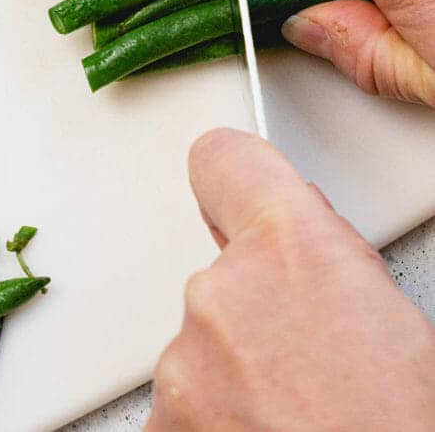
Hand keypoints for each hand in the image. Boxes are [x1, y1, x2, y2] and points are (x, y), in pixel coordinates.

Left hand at [147, 128, 434, 430]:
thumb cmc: (405, 422)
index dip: (232, 179)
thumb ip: (325, 258)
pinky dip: (214, 420)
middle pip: (219, 272)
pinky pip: (184, 401)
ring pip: (201, 343)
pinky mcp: (160, 424)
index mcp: (294, 249)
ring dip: (235, 373)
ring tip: (297, 417)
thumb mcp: (394, 318)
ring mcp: (184, 363)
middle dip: (255, 310)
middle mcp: (223, 293)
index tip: (228, 193)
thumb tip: (297, 244)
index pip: (224, 160)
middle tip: (312, 366)